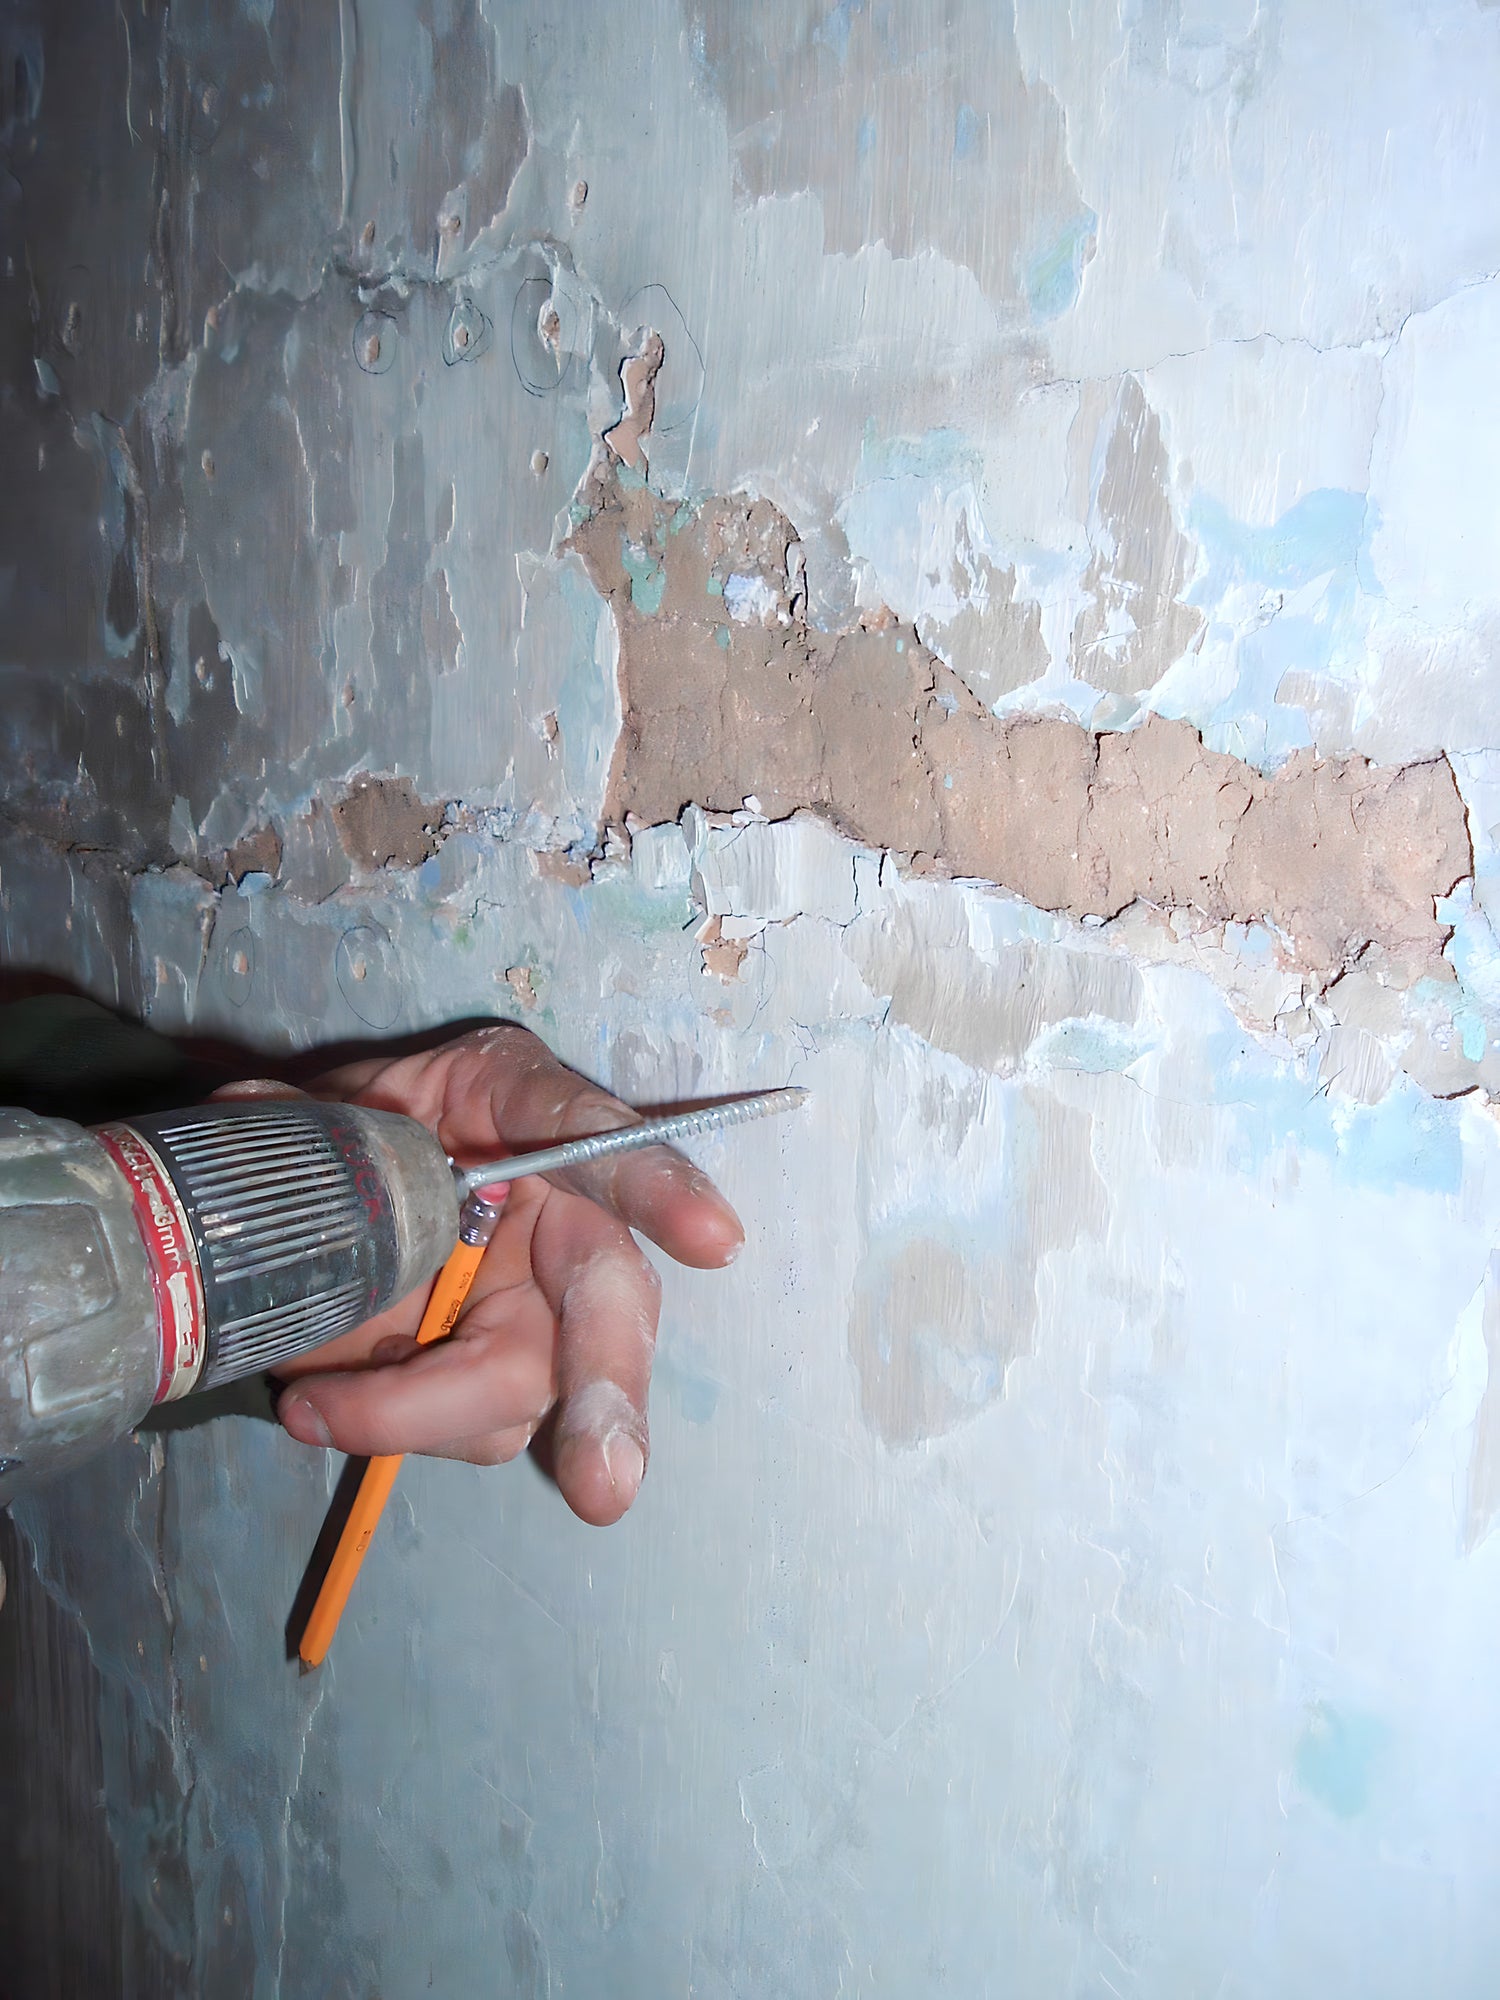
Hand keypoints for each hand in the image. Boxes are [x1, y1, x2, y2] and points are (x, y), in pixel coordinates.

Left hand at [227, 1024, 742, 1524]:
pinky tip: (324, 1409)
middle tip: (604, 1484)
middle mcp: (564, 1219)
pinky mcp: (500, 1377)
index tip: (714, 1241)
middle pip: (609, 1307)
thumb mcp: (338, 1098)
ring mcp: (540, 1309)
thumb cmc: (364, 1124)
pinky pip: (475, 1427)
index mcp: (529, 1115)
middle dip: (609, 1393)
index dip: (661, 1188)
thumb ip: (311, 1118)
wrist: (337, 1188)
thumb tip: (255, 1120)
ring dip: (427, 1416)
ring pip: (527, 1392)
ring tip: (314, 1407)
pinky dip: (399, 1427)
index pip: (599, 1139)